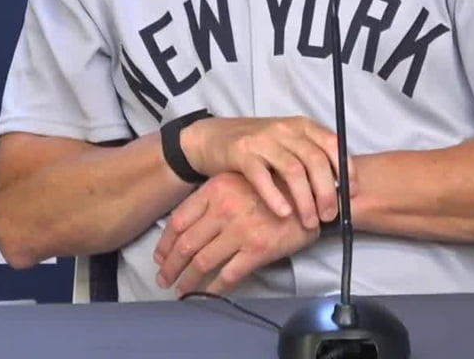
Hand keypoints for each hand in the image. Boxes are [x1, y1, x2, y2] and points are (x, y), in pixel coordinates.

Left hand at [153, 172, 319, 295]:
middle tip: (164, 278)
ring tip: (180, 288)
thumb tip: (191, 223)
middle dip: (170, 265)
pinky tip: (207, 294)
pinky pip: (228, 275)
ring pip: (203, 261)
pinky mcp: (257, 250)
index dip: (165, 243)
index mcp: (215, 190)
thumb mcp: (239, 179)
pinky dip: (214, 288)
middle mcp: (223, 210)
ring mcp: (239, 231)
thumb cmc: (276, 185)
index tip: (160, 256)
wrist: (313, 192)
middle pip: (186, 244)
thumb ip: (215, 198)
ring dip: (187, 279)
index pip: (179, 220)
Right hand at [180, 116, 350, 229]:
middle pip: (314, 160)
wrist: (212, 137)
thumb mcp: (287, 143)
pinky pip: (262, 176)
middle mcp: (284, 129)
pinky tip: (283, 213)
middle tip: (329, 216)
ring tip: (308, 221)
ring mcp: (262, 140)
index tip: (351, 194)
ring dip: (305, 199)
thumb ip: (310, 158)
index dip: (346, 169)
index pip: (332, 144)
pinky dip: (275, 196)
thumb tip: (341, 188)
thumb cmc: (257, 146)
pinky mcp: (241, 153)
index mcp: (301, 126)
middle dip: (326, 192)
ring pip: (293, 170)